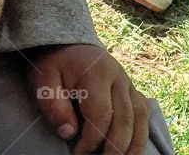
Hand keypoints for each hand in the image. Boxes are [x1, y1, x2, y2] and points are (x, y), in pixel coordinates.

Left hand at [25, 43, 148, 154]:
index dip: (90, 141)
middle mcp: (118, 77)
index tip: (76, 154)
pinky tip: (132, 148)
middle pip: (124, 119)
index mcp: (97, 74)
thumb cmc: (55, 65)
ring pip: (140, 116)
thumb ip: (54, 106)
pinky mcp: (131, 88)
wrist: (68, 44)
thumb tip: (69, 133)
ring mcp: (128, 82)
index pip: (101, 115)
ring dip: (134, 144)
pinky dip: (141, 132)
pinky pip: (144, 111)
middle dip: (115, 149)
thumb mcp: (44, 81)